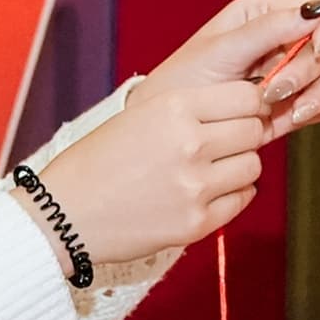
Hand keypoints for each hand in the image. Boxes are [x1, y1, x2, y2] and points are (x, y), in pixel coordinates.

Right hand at [26, 0, 319, 266]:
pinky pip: (242, 200)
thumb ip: (194, 108)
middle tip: (222, 142)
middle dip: (245, 134)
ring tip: (208, 169)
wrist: (64, 213)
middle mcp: (190, 144)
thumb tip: (251, 105)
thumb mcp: (143, 114)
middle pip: (254, 131)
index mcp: (174, 107)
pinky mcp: (197, 223)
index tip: (238, 112)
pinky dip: (232, 195)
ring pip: (253, 167)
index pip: (247, 97)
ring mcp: (196, 186)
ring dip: (239, 166)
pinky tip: (205, 191)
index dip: (248, 104)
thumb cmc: (99, 160)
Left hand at [176, 0, 319, 134]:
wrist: (171, 127)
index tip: (312, 52)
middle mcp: (281, 41)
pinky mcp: (292, 106)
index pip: (315, 15)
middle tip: (276, 91)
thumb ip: (269, 29)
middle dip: (308, 73)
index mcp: (263, 15)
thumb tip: (316, 10)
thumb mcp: (223, 49)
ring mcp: (288, 74)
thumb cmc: (185, 80)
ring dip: (319, 96)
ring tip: (291, 113)